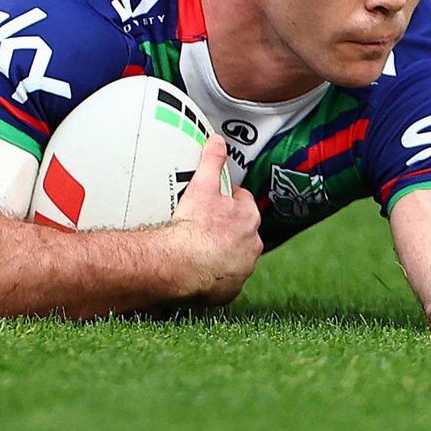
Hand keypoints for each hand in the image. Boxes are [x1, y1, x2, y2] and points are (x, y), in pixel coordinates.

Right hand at [166, 135, 261, 305]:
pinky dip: (216, 275)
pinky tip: (200, 269)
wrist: (179, 264)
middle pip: (242, 231)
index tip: (215, 200)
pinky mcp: (229, 290)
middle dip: (228, 227)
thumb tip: (218, 141)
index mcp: (249, 219)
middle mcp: (252, 245)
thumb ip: (212, 160)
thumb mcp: (202, 185)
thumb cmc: (193, 226)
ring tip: (201, 247)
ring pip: (235, 256)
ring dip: (223, 252)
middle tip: (205, 224)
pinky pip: (224, 279)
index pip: (244, 203)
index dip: (228, 199)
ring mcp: (242, 269)